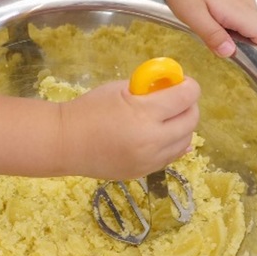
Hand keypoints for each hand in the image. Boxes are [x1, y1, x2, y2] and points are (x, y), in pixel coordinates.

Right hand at [58, 77, 200, 180]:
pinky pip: (171, 157)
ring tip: (167, 117)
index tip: (184, 82)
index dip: (189, 86)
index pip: (186, 97)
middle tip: (178, 99)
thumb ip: (149, 88)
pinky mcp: (144, 172)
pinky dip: (172, 144)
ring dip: (182, 126)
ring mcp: (149, 160)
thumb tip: (174, 88)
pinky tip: (163, 134)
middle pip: (191, 121)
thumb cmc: (89, 109)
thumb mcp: (120, 89)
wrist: (65, 142)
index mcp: (144, 113)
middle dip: (189, 106)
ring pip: (185, 142)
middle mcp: (153, 140)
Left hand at [157, 0, 256, 56]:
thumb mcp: (193, 16)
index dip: (253, 49)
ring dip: (234, 30)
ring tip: (209, 24)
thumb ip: (213, 35)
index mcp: (238, 7)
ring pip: (249, 20)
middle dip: (240, 41)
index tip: (232, 52)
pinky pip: (241, 10)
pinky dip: (230, 19)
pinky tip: (210, 14)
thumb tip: (230, 52)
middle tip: (214, 38)